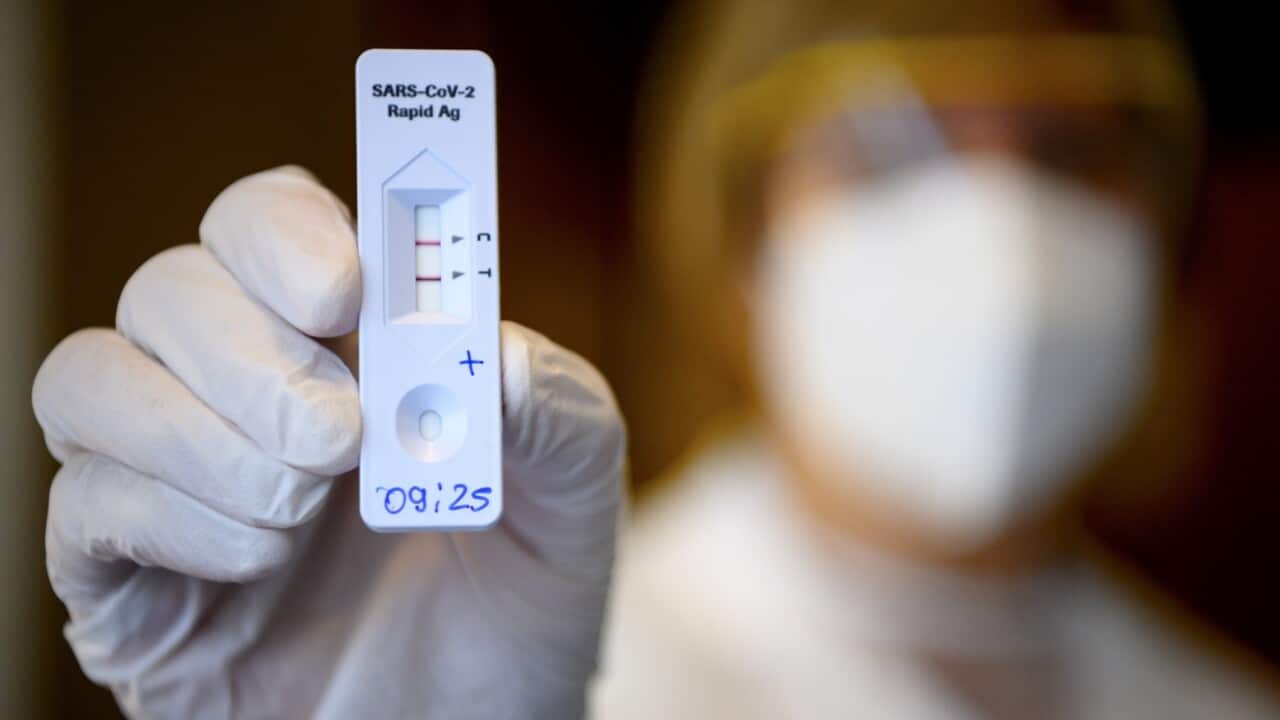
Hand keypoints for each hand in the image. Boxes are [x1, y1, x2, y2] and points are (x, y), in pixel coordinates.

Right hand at [32, 166, 624, 718]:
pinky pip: (80, 507)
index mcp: (346, 345)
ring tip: (306, 503)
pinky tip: (260, 561)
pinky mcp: (127, 581)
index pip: (264, 223)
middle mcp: (243, 393)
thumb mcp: (575, 500)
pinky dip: (170, 518)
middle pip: (170, 288)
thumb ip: (558, 410)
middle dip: (248, 351)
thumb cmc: (517, 600)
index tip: (345, 291)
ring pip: (89, 379)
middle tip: (340, 432)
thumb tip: (494, 349)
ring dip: (199, 434)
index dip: (286, 232)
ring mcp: (174, 480)